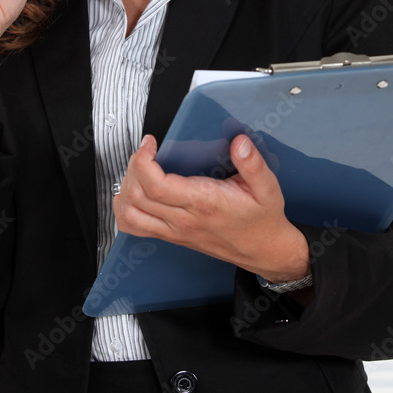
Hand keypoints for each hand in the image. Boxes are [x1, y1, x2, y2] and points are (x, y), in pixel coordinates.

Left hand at [113, 133, 310, 283]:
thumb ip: (253, 163)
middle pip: (136, 195)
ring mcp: (174, 230)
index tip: (150, 143)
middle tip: (146, 151)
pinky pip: (135, 226)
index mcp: (203, 203)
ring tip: (139, 170)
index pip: (156, 185)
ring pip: (130, 213)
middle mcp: (183, 219)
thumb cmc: (262, 219)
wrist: (264, 251)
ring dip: (125, 189)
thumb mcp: (267, 188)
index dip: (143, 160)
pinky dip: (125, 209)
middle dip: (133, 166)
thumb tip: (239, 142)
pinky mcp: (172, 236)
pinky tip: (135, 193)